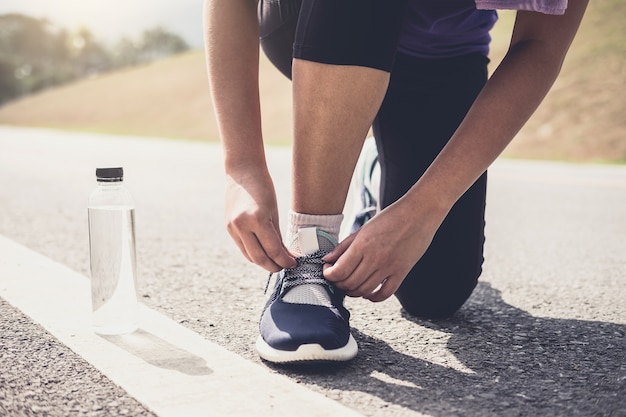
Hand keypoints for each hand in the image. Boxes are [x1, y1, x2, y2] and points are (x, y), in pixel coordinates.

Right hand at [225, 170, 296, 271]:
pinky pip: (243, 247)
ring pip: (249, 255)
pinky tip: (264, 253)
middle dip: (274, 266)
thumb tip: (284, 255)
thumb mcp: (274, 211)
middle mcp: (241, 226)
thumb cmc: (263, 187)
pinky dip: (254, 253)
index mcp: (257, 219)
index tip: (294, 263)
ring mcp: (232, 228)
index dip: (285, 260)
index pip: (273, 250)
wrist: (242, 171)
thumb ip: (277, 235)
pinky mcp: (229, 228)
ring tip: (276, 262)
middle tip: (285, 267)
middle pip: (259, 258)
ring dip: (263, 262)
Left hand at [323, 199, 444, 301]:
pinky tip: (368, 293)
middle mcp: (374, 258)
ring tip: (349, 285)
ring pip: (364, 290)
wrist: (420, 212)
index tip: (327, 271)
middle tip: (336, 278)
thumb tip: (328, 259)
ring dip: (353, 292)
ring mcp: (389, 267)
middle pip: (349, 283)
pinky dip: (373, 297)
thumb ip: (344, 246)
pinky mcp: (401, 272)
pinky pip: (385, 293)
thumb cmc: (392, 216)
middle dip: (338, 284)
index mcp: (362, 245)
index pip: (339, 271)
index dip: (328, 274)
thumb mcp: (363, 228)